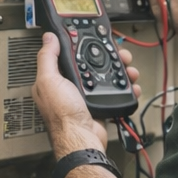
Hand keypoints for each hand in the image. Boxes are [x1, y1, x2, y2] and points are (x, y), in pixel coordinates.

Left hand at [33, 34, 141, 155]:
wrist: (82, 139)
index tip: (94, 39)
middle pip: (92, 64)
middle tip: (119, 54)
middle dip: (107, 57)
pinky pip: (116, 92)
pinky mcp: (100, 105)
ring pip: (107, 77)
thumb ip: (47, 57)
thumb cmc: (62, 116)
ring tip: (129, 70)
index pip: (69, 55)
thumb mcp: (49, 80)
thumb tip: (48, 38)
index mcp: (55, 80)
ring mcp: (86, 96)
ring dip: (121, 71)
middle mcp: (70, 87)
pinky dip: (126, 88)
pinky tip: (130, 86)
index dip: (82, 46)